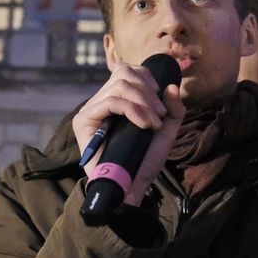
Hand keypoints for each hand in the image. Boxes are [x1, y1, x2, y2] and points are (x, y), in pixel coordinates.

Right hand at [73, 64, 185, 206]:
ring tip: (153, 124)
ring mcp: (91, 110)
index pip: (128, 70)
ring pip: (119, 86)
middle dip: (148, 92)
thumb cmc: (145, 159)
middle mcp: (102, 101)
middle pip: (124, 73)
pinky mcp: (84, 121)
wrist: (132, 187)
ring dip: (143, 102)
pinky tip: (144, 125)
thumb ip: (173, 109)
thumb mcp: (166, 130)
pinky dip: (133, 110)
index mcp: (117, 99)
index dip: (148, 79)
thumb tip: (171, 86)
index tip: (161, 103)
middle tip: (160, 115)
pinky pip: (111, 102)